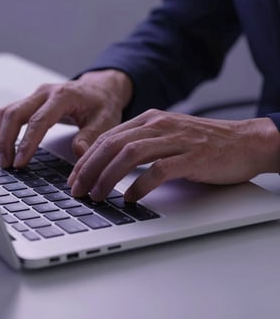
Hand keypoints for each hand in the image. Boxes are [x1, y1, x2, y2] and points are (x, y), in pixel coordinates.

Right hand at [0, 69, 132, 167]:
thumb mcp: (104, 120)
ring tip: (2, 159)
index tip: (20, 162)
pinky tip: (3, 146)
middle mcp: (45, 92)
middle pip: (14, 113)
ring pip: (7, 112)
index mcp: (63, 96)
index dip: (27, 143)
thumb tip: (78, 153)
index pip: (38, 120)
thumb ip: (91, 136)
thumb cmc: (102, 104)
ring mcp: (36, 95)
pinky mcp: (31, 101)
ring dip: (0, 135)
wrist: (100, 89)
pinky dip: (3, 129)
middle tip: (6, 164)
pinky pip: (9, 112)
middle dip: (5, 140)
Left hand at [68, 109, 279, 201]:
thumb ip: (140, 144)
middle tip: (77, 190)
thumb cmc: (203, 142)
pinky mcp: (191, 157)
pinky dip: (141, 185)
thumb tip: (109, 165)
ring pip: (129, 155)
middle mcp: (158, 125)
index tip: (74, 177)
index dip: (86, 159)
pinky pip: (158, 170)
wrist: (244, 141)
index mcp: (149, 120)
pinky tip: (131, 198)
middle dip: (89, 169)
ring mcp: (175, 140)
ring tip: (97, 195)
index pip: (107, 138)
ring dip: (108, 177)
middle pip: (112, 145)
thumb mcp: (166, 136)